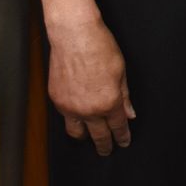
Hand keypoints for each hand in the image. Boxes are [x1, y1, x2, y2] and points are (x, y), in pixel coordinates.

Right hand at [48, 18, 134, 155]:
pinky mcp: (56, 99)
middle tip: (108, 150)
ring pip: (77, 133)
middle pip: (98, 136)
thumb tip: (129, 113)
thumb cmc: (100, 47)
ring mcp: (70, 106)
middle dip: (105, 145)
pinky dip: (72, 120)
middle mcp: (88, 109)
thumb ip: (125, 96)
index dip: (122, 136)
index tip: (124, 142)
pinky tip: (77, 117)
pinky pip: (65, 117)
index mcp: (109, 103)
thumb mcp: (121, 71)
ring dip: (85, 137)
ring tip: (90, 138)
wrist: (74, 35)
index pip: (118, 127)